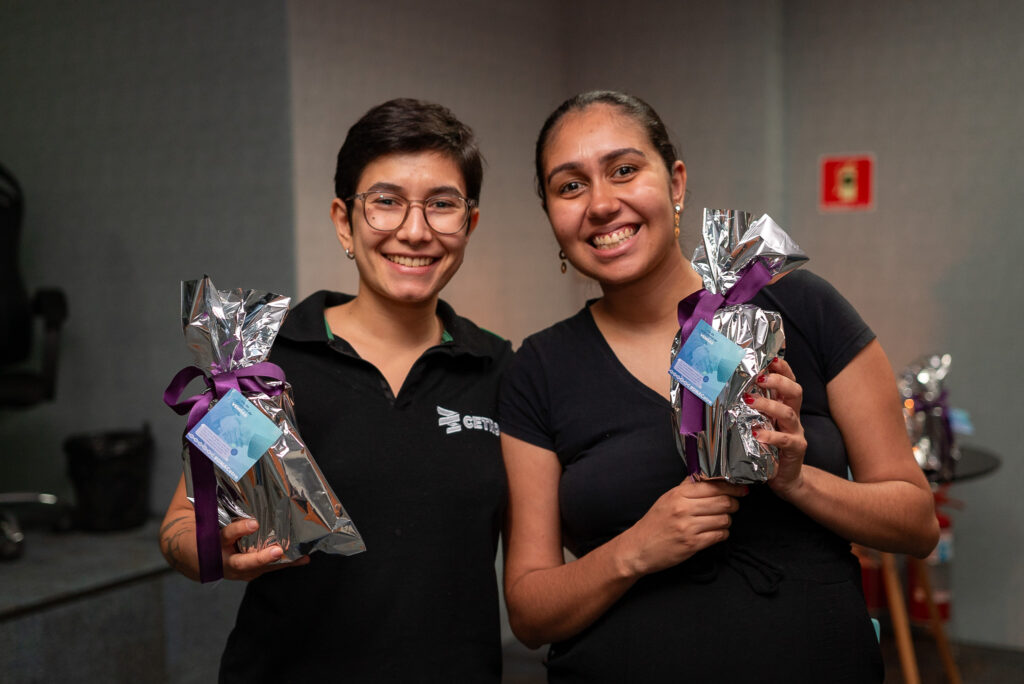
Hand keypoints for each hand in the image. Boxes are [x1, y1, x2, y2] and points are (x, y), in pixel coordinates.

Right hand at [220, 519, 309, 580]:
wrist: (209, 562)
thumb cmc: (215, 541)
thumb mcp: (218, 528)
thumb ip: (231, 521)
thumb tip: (248, 515)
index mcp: (218, 546)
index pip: (227, 536)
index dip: (239, 530)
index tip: (255, 524)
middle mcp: (228, 563)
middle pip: (243, 563)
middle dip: (261, 558)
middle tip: (277, 551)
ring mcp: (241, 571)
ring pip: (260, 569)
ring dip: (281, 563)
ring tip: (299, 557)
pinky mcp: (252, 573)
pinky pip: (269, 569)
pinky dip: (286, 564)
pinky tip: (302, 559)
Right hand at [618, 478, 746, 576]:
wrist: (638, 548)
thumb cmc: (654, 523)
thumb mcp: (667, 498)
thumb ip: (687, 486)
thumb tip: (707, 475)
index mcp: (678, 494)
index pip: (714, 485)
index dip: (732, 487)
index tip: (741, 488)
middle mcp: (683, 509)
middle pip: (723, 501)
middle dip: (734, 503)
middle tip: (734, 505)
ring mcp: (688, 527)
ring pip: (724, 519)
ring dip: (728, 520)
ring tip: (722, 520)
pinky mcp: (691, 545)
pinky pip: (719, 536)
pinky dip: (723, 534)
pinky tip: (716, 532)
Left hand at [747, 356, 807, 497]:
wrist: (785, 477)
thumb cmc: (767, 447)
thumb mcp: (758, 424)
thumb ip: (749, 409)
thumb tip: (722, 390)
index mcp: (784, 406)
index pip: (788, 381)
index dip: (782, 368)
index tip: (770, 358)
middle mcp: (793, 416)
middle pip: (795, 391)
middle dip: (779, 381)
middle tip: (760, 377)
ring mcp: (796, 432)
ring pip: (788, 412)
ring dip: (769, 404)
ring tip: (750, 401)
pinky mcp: (796, 449)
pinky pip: (785, 440)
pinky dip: (771, 435)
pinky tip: (757, 434)